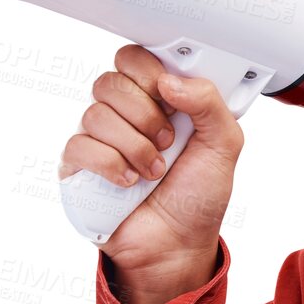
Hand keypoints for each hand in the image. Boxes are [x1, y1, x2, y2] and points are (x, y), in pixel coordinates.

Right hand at [59, 45, 243, 274]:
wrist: (178, 245)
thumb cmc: (198, 196)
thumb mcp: (225, 144)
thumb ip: (210, 102)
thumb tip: (171, 81)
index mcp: (158, 100)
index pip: (135, 58)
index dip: (149, 72)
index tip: (170, 96)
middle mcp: (125, 114)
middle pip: (110, 81)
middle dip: (145, 114)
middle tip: (166, 141)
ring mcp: (100, 140)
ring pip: (95, 113)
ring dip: (134, 146)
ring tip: (154, 171)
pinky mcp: (79, 167)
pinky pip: (79, 146)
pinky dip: (110, 165)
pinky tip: (129, 182)